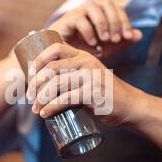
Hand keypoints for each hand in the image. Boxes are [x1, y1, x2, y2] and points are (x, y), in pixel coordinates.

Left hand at [26, 43, 145, 126]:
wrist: (131, 106)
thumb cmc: (106, 94)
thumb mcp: (91, 77)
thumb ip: (74, 76)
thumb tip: (45, 85)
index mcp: (84, 56)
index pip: (55, 48)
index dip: (38, 60)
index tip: (30, 75)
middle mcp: (87, 62)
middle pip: (51, 68)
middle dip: (35, 84)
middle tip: (30, 98)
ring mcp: (91, 77)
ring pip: (56, 84)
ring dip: (41, 98)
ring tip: (36, 109)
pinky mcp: (93, 93)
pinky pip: (65, 98)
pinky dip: (51, 107)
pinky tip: (45, 113)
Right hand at [49, 0, 142, 57]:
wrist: (59, 58)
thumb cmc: (83, 50)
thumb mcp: (106, 48)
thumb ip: (122, 41)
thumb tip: (139, 35)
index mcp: (100, 12)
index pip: (117, 8)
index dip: (125, 21)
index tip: (128, 37)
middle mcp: (88, 9)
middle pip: (106, 3)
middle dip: (114, 21)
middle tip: (117, 39)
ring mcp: (76, 13)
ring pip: (93, 6)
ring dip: (102, 23)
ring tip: (106, 40)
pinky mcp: (65, 21)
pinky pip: (79, 19)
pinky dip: (89, 31)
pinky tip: (93, 45)